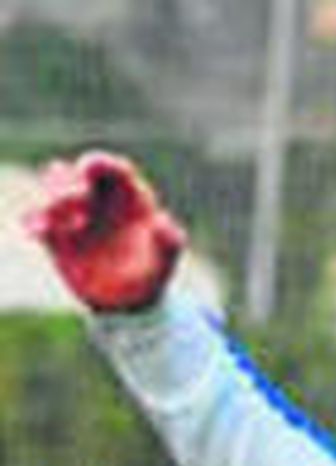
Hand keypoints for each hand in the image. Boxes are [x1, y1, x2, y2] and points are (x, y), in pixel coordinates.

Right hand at [24, 150, 184, 313]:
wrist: (131, 303)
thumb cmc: (152, 274)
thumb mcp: (166, 262)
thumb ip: (170, 241)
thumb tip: (163, 223)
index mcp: (126, 194)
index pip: (110, 169)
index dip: (98, 163)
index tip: (86, 169)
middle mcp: (97, 197)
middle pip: (75, 176)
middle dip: (68, 184)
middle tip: (76, 201)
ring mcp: (75, 214)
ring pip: (52, 194)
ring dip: (49, 201)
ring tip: (54, 221)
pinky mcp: (57, 235)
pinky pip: (41, 223)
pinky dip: (36, 224)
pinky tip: (36, 232)